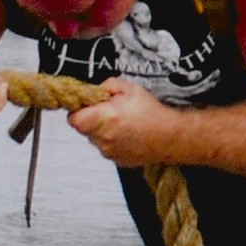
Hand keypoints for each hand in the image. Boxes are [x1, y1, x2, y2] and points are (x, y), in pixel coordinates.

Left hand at [67, 78, 181, 166]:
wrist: (172, 137)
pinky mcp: (117, 160)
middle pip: (85, 128)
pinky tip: (131, 134)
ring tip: (126, 124)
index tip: (88, 105)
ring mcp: (108, 152)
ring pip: (97, 139)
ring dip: (105, 131)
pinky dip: (115, 142)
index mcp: (102, 119)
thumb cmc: (154, 114)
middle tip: (112, 111)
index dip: (79, 110)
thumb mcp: (132, 89)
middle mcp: (102, 138)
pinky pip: (108, 148)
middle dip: (94, 119)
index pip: (72, 118)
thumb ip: (108, 85)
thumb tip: (97, 89)